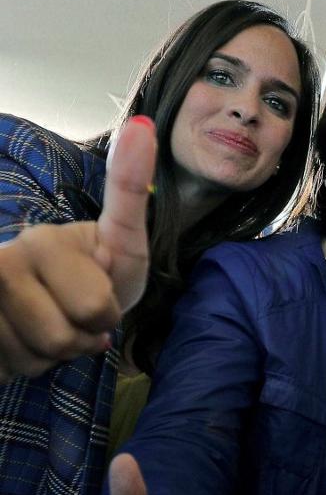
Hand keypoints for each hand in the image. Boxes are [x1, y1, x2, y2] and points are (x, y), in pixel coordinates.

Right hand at [0, 116, 155, 381]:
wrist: (65, 304)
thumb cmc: (100, 272)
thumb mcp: (125, 238)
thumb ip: (129, 187)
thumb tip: (143, 124)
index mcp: (40, 243)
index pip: (93, 309)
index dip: (106, 314)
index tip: (97, 288)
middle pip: (61, 340)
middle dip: (83, 339)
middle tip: (80, 317)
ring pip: (32, 359)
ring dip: (53, 356)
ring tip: (55, 327)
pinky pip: (7, 370)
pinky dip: (24, 367)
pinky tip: (24, 342)